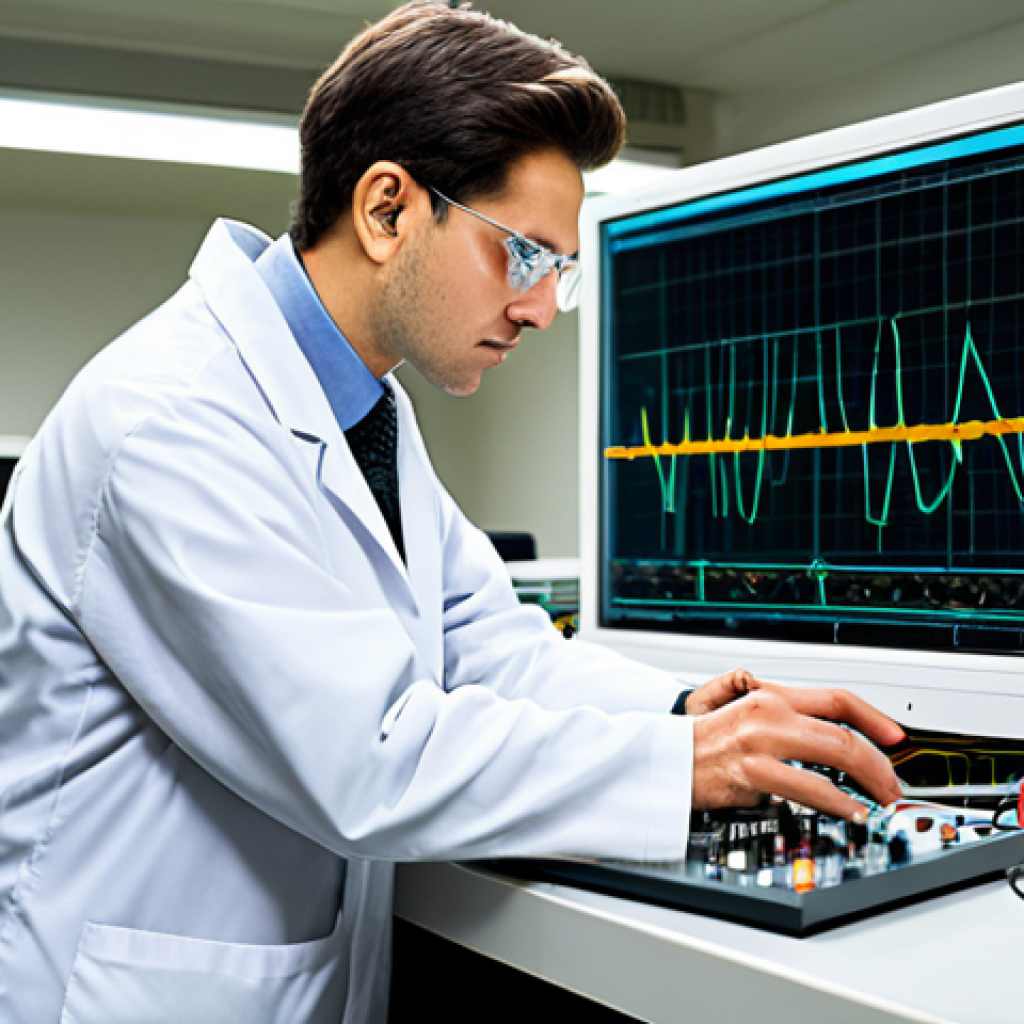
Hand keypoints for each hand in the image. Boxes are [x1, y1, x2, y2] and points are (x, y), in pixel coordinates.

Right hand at [687, 669, 904, 819]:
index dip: (874, 717)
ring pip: (832, 760)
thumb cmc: (706, 740)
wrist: (666, 756)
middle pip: (843, 734)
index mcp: (771, 697)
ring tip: (878, 803)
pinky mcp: (751, 774)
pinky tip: (849, 812)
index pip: (836, 699)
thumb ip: (785, 719)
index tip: (896, 737)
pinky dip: (837, 805)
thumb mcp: (746, 713)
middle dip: (878, 763)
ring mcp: (760, 744)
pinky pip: (807, 791)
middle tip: (891, 784)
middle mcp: (769, 714)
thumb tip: (828, 736)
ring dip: (866, 786)